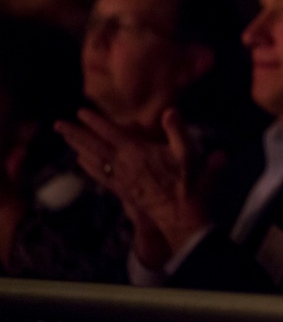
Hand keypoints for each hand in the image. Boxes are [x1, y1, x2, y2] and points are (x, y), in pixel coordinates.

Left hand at [56, 108, 219, 253]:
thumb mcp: (186, 151)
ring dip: (77, 147)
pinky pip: (99, 175)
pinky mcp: (121, 189)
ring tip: (65, 138)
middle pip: (94, 146)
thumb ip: (176, 130)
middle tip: (58, 124)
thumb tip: (169, 110)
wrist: (178, 211)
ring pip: (93, 160)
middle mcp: (124, 164)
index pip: (111, 133)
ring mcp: (121, 177)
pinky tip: (80, 161)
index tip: (81, 112)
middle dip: (76, 134)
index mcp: (137, 151)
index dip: (95, 122)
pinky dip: (88, 166)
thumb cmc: (184, 180)